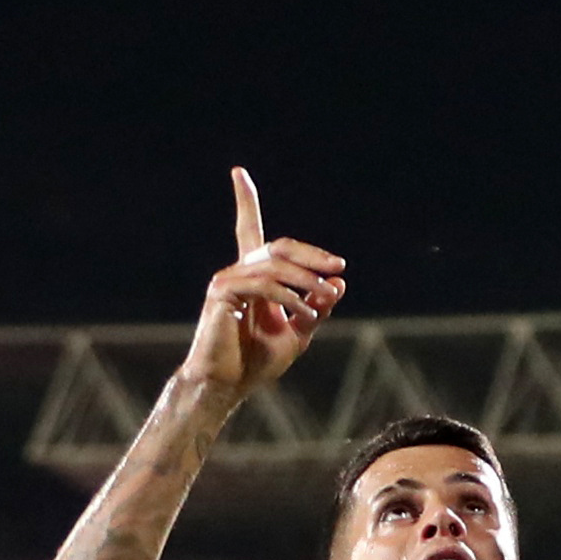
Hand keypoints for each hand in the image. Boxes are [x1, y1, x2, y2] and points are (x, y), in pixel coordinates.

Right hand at [178, 167, 346, 401]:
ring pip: (276, 266)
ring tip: (326, 298)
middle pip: (279, 247)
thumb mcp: (297, 334)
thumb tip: (338, 284)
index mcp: (251, 278)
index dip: (245, 201)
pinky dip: (291, 298)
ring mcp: (227, 281)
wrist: (226, 387)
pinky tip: (306, 312)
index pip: (249, 231)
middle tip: (337, 267)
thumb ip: (316, 309)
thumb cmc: (255, 364)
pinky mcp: (222, 293)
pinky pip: (265, 286)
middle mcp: (236, 273)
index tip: (237, 172)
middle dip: (311, 254)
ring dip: (307, 281)